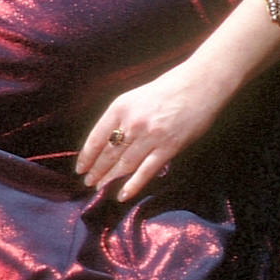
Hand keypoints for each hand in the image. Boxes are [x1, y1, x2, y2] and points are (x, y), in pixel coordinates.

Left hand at [76, 60, 229, 202]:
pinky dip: (132, 185)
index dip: (87, 156)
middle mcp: (132, 122)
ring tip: (101, 188)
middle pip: (108, 153)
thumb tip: (107, 142)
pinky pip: (146, 171)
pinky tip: (122, 195)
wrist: (199, 85)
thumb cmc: (167, 89)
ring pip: (124, 164)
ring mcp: (150, 136)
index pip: (96, 138)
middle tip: (89, 182)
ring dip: (110, 178)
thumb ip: (121, 118)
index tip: (81, 168)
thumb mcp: (135, 97)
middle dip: (96, 170)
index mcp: (120, 107)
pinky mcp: (168, 148)